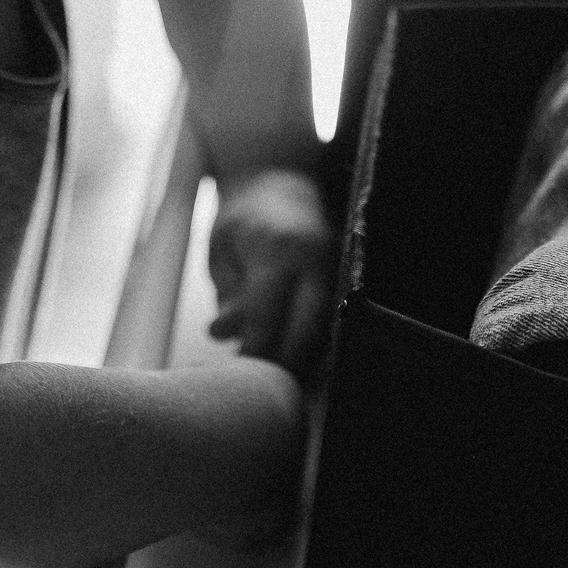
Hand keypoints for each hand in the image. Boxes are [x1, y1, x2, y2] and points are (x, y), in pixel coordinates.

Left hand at [206, 168, 334, 381]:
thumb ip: (227, 295)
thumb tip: (224, 336)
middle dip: (284, 363)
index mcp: (278, 248)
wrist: (282, 182)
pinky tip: (295, 353)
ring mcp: (338, 265)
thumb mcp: (221, 251)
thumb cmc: (243, 222)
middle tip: (262, 384)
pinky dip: (315, 340)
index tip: (239, 372)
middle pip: (308, 329)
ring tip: (277, 371)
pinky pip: (334, 318)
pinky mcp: (346, 274)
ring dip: (303, 355)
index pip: (266, 315)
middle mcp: (316, 257)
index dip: (253, 350)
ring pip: (327, 328)